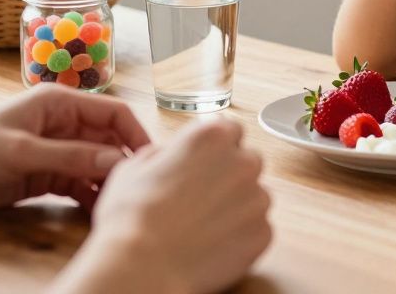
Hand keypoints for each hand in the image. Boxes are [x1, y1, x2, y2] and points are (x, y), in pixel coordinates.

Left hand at [0, 84, 151, 215]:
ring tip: (120, 204)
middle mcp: (61, 124)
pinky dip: (89, 196)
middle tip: (137, 189)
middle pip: (108, 141)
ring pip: (95, 165)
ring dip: (108, 182)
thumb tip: (117, 162)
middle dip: (124, 163)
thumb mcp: (21, 151)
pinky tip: (98, 211)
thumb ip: (70, 157)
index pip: (113, 113)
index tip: (151, 161)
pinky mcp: (42, 176)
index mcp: (59, 103)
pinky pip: (77, 184)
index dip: (135, 134)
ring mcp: (52, 151)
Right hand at [82, 120, 271, 293]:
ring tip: (204, 224)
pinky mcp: (262, 233)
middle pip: (247, 161)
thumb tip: (172, 155)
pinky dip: (241, 235)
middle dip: (230, 174)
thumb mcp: (135, 166)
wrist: (143, 265)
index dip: (216, 147)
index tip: (206, 162)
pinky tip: (213, 243)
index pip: (230, 129)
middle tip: (202, 196)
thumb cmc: (133, 215)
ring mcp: (257, 199)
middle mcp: (242, 162)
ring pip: (254, 196)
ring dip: (237, 205)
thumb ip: (164, 152)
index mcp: (212, 137)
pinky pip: (257, 228)